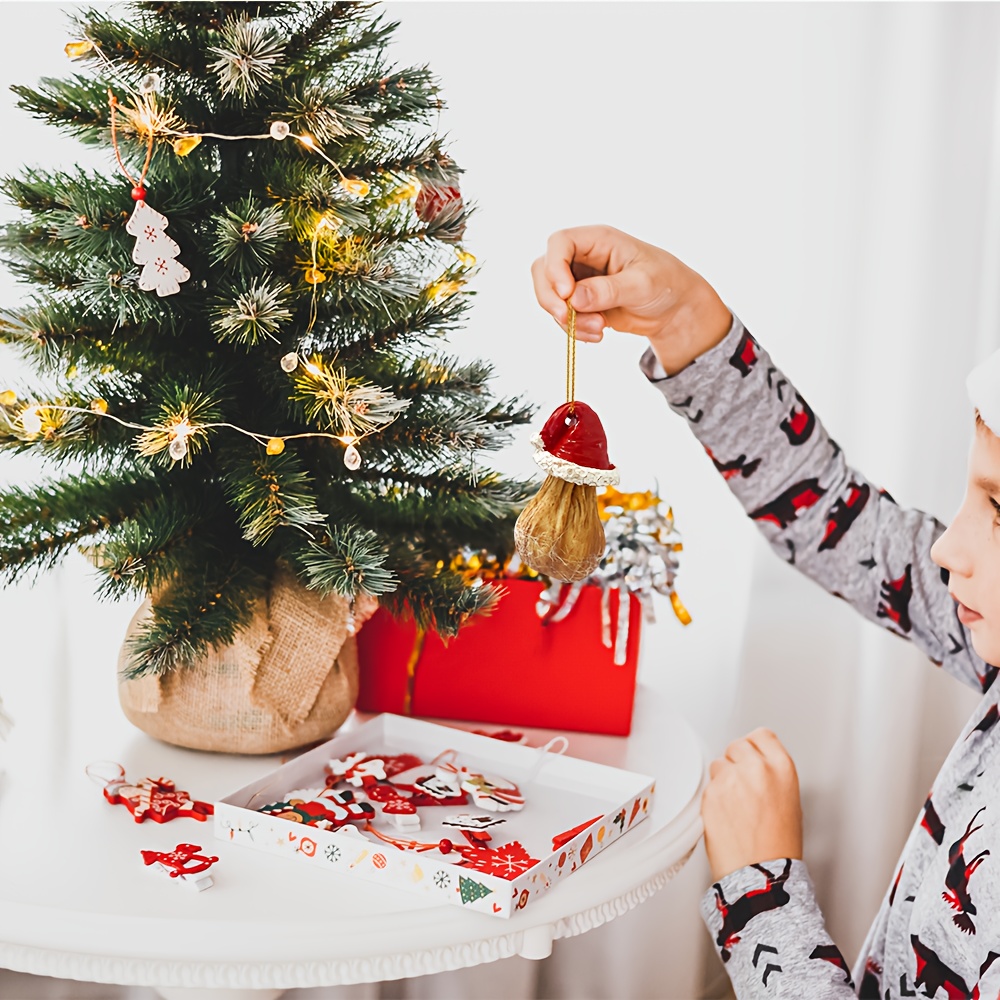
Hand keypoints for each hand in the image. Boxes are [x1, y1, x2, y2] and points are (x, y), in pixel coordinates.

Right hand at [530, 225, 732, 373]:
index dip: (555, 267)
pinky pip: (561, 316)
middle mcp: (583, 256)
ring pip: (549, 296)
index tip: (567, 294)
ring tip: (599, 330)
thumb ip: (608, 290)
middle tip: (567, 319)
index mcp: (599, 240)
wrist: (674, 309)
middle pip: (544, 269)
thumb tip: (574, 298)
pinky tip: (598, 334)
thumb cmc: (665, 284)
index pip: (560, 243)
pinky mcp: (579, 303)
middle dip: (551, 298)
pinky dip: (574, 330)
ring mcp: (578, 280)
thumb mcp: (642, 285)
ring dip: (567, 319)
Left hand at [701, 727, 803, 880]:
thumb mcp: (790, 801)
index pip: (762, 735)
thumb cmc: (779, 846)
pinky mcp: (711, 794)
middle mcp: (755, 768)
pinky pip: (708, 785)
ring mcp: (731, 779)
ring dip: (723, 778)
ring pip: (718, 763)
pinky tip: (726, 816)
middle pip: (737, 745)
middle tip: (743, 786)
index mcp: (781, 768)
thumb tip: (756, 764)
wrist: (762, 875)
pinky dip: (713, 797)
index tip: (752, 756)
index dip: (755, 747)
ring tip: (736, 805)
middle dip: (737, 762)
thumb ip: (772, 775)